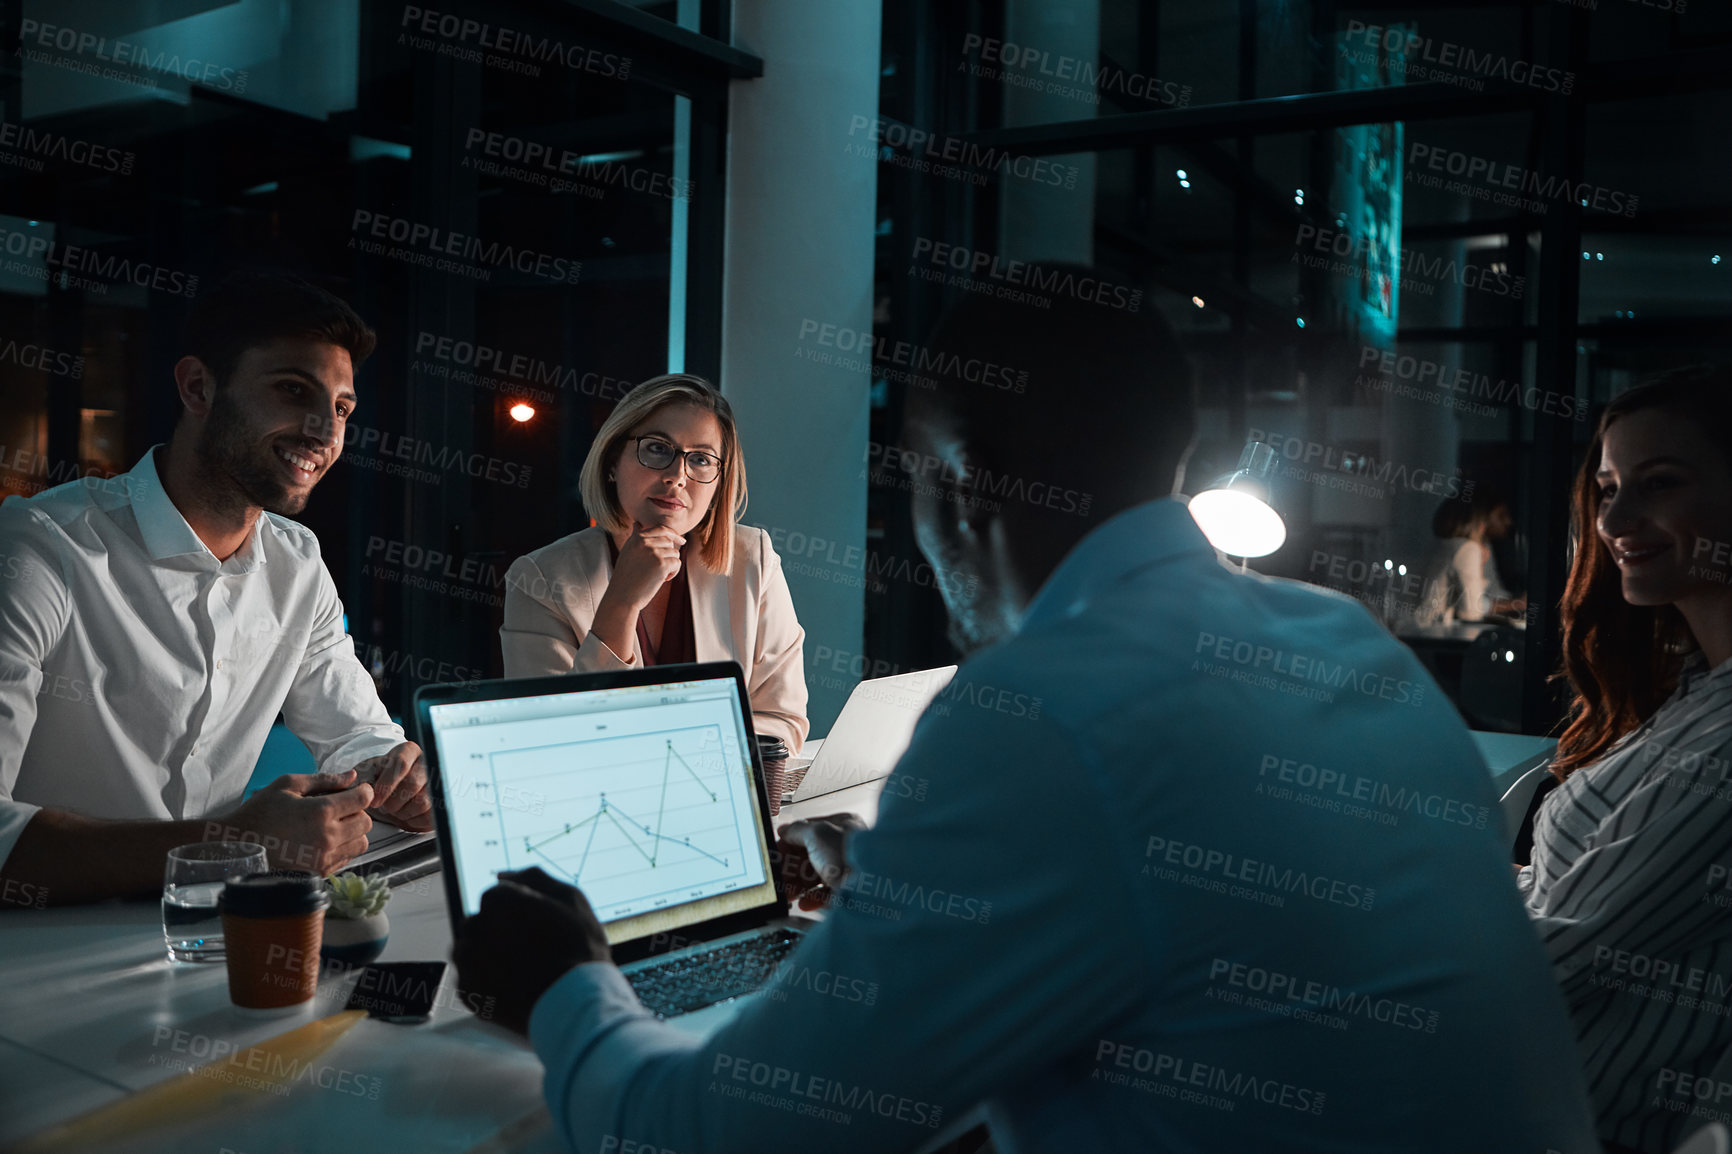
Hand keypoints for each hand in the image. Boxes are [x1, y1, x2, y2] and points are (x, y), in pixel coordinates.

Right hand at [228, 771, 373, 873]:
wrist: (237, 845)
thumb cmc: (260, 811)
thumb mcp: (288, 785)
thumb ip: (324, 779)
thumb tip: (352, 776)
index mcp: (320, 811)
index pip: (363, 799)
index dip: (363, 791)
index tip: (356, 791)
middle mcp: (327, 836)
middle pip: (366, 822)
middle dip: (358, 812)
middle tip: (341, 808)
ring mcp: (324, 858)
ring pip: (362, 843)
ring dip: (354, 832)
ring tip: (334, 826)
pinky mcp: (319, 872)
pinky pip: (347, 859)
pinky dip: (343, 848)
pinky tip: (325, 841)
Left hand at [352, 742, 432, 831]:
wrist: (395, 792)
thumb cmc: (380, 780)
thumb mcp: (366, 773)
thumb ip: (357, 777)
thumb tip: (350, 784)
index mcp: (409, 750)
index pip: (400, 764)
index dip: (385, 785)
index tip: (374, 801)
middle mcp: (428, 761)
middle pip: (412, 784)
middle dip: (393, 801)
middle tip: (384, 807)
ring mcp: (439, 780)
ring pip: (422, 801)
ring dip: (403, 812)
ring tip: (395, 809)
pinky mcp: (444, 801)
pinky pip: (430, 815)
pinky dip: (414, 820)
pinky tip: (406, 814)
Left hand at [451, 867, 610, 1034]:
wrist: (574, 1005)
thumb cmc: (578, 952)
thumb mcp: (571, 900)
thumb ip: (534, 878)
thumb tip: (504, 874)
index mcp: (500, 901)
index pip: (496, 896)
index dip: (518, 911)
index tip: (535, 926)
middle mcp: (477, 927)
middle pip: (479, 921)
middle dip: (498, 930)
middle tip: (529, 948)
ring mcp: (469, 961)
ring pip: (469, 948)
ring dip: (487, 953)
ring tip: (518, 968)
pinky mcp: (467, 991)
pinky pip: (468, 977)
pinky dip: (484, 980)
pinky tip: (510, 984)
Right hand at [604, 520, 685, 610]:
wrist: (622, 597)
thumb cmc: (625, 578)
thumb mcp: (627, 553)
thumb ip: (635, 538)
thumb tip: (637, 523)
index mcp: (636, 538)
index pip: (661, 529)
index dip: (673, 534)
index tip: (681, 540)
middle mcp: (644, 542)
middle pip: (669, 541)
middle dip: (670, 553)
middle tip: (662, 568)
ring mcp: (653, 552)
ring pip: (675, 552)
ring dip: (671, 565)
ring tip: (659, 576)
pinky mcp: (661, 564)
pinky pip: (677, 562)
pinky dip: (674, 572)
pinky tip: (663, 579)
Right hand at [775, 813, 864, 910]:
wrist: (868, 891)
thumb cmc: (849, 857)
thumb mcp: (817, 834)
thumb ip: (798, 830)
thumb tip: (786, 830)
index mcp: (843, 826)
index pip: (811, 830)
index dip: (791, 840)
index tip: (777, 850)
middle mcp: (846, 848)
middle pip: (811, 855)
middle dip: (791, 867)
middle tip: (778, 874)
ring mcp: (847, 870)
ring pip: (817, 876)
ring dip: (798, 884)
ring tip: (787, 892)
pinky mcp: (848, 893)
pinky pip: (825, 895)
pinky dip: (812, 899)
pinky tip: (804, 902)